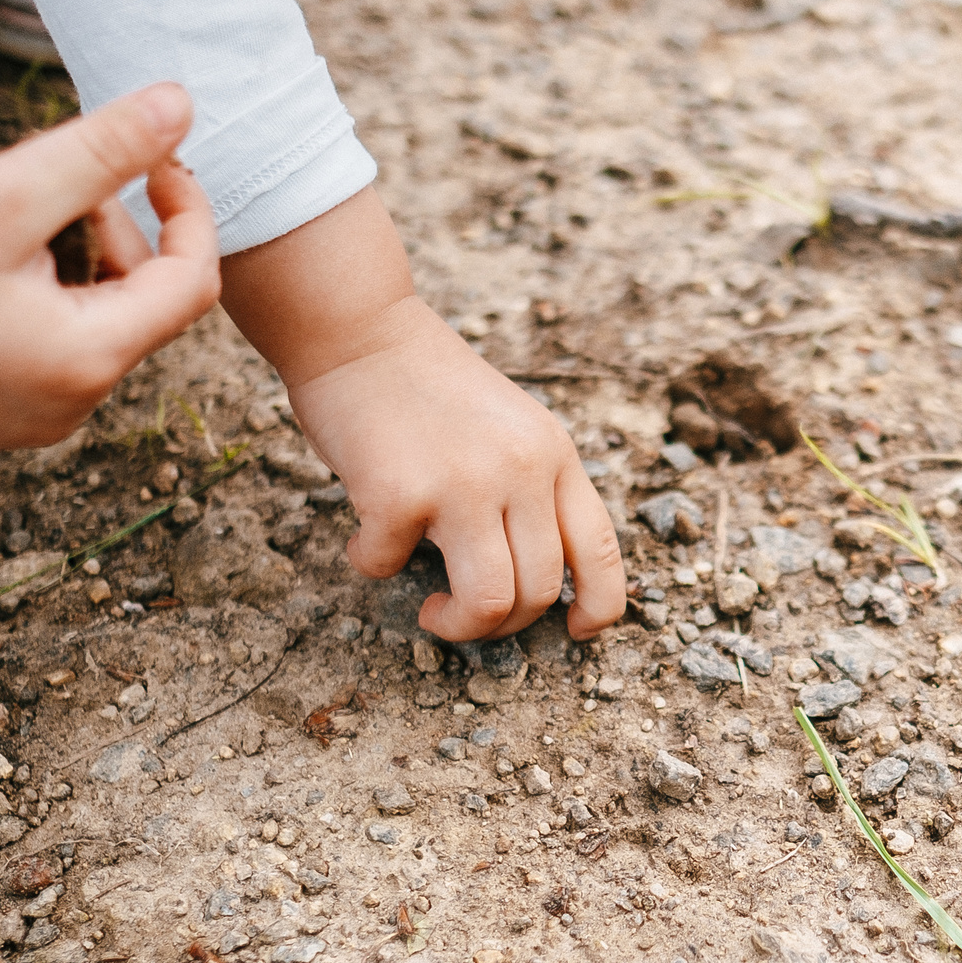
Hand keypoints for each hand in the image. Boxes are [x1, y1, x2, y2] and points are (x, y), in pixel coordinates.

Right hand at [0, 83, 219, 447]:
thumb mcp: (5, 194)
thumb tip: (182, 104)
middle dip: (119, 229)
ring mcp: (30, 420)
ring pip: (94, 321)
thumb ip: (101, 150)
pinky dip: (40, 294)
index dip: (187, 210)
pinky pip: (48, 347)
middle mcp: (72, 407)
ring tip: (13, 211)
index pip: (189, 282)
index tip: (156, 155)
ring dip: (76, 257)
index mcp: (89, 362)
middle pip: (143, 303)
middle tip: (63, 177)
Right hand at [291, 297, 625, 640]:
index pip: (601, 550)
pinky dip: (371, 563)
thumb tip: (530, 580)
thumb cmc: (426, 387)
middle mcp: (522, 471)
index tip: (579, 633)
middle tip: (465, 615)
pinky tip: (363, 536)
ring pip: (489, 604)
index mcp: (555, 456)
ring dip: (456, 626)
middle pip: (539, 592)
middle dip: (503, 627)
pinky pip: (389, 567)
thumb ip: (529, 488)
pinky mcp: (401, 495)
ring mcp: (465, 483)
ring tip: (431, 611)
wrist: (360, 329)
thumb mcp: (510, 428)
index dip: (601, 607)